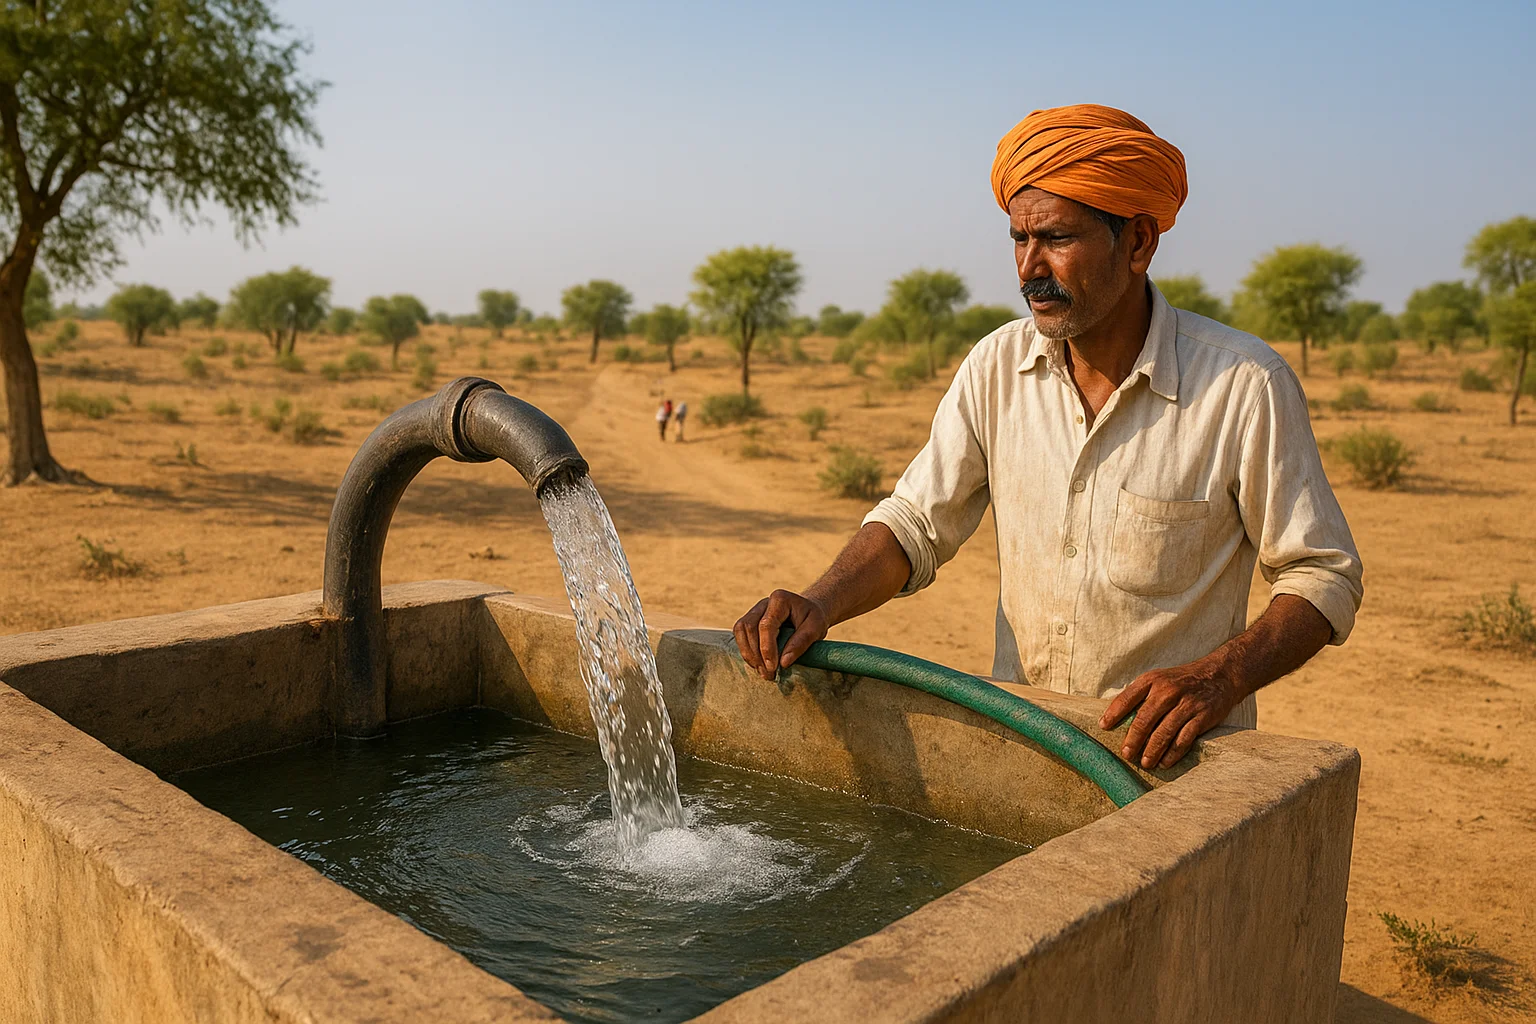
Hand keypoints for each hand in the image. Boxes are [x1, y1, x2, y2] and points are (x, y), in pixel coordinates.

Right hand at [733, 589, 829, 680]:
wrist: (809, 612)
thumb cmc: (813, 619)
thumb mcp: (816, 628)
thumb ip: (801, 642)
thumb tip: (783, 663)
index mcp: (780, 599)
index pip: (766, 625)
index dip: (767, 648)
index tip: (773, 667)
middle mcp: (763, 603)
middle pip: (748, 627)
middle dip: (756, 654)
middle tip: (768, 674)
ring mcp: (754, 610)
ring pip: (740, 630)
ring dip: (748, 654)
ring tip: (763, 671)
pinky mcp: (750, 621)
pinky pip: (740, 635)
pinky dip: (747, 651)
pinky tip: (759, 664)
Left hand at [1098, 659, 1242, 769]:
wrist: (1219, 675)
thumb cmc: (1181, 681)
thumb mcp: (1159, 679)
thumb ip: (1140, 695)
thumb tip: (1114, 717)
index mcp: (1152, 680)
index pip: (1127, 697)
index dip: (1114, 713)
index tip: (1103, 727)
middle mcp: (1167, 691)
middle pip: (1144, 719)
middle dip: (1133, 739)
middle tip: (1126, 754)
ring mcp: (1186, 704)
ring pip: (1164, 732)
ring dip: (1152, 751)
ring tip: (1145, 763)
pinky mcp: (1202, 716)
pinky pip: (1184, 739)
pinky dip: (1173, 754)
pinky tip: (1165, 763)